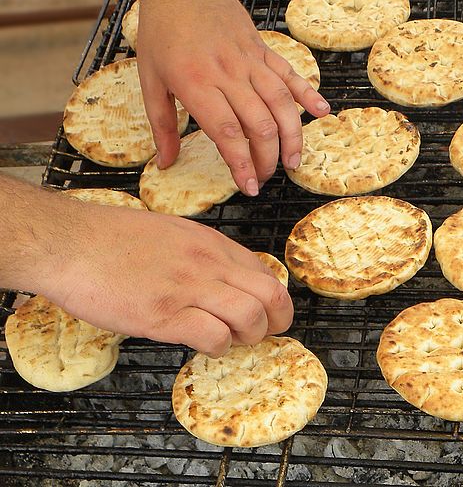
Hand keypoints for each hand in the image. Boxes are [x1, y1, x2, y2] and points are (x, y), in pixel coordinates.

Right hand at [34, 198, 292, 357]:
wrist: (68, 241)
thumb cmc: (112, 237)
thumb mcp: (172, 232)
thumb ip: (202, 253)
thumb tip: (223, 278)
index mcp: (210, 242)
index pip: (265, 271)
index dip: (273, 298)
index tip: (268, 313)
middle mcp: (207, 262)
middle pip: (270, 294)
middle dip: (278, 320)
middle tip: (265, 334)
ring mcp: (188, 288)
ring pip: (250, 316)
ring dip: (250, 336)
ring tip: (232, 341)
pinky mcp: (164, 315)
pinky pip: (214, 337)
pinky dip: (218, 348)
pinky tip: (204, 346)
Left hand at [136, 0, 329, 195]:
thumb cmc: (162, 31)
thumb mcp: (150, 79)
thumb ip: (161, 125)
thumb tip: (165, 163)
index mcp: (197, 84)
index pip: (228, 133)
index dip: (242, 164)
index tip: (248, 187)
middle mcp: (229, 74)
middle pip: (260, 124)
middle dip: (267, 158)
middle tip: (265, 177)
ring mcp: (251, 61)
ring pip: (281, 103)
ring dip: (292, 136)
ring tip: (293, 162)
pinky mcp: (263, 50)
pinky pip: (290, 75)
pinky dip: (308, 94)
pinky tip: (321, 114)